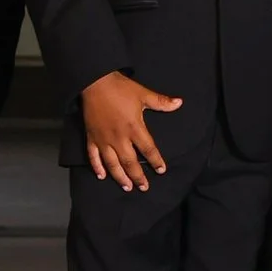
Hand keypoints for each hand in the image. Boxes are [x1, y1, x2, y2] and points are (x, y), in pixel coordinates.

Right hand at [80, 70, 181, 190]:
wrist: (95, 82)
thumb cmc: (120, 88)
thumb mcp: (143, 94)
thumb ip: (161, 102)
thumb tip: (180, 102)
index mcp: (134, 128)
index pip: (148, 149)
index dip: (156, 161)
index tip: (161, 170)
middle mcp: (119, 137)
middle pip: (130, 162)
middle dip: (138, 176)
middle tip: (144, 187)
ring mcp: (104, 139)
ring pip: (112, 163)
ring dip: (120, 177)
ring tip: (127, 187)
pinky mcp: (91, 137)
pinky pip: (93, 156)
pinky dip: (97, 167)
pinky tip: (101, 176)